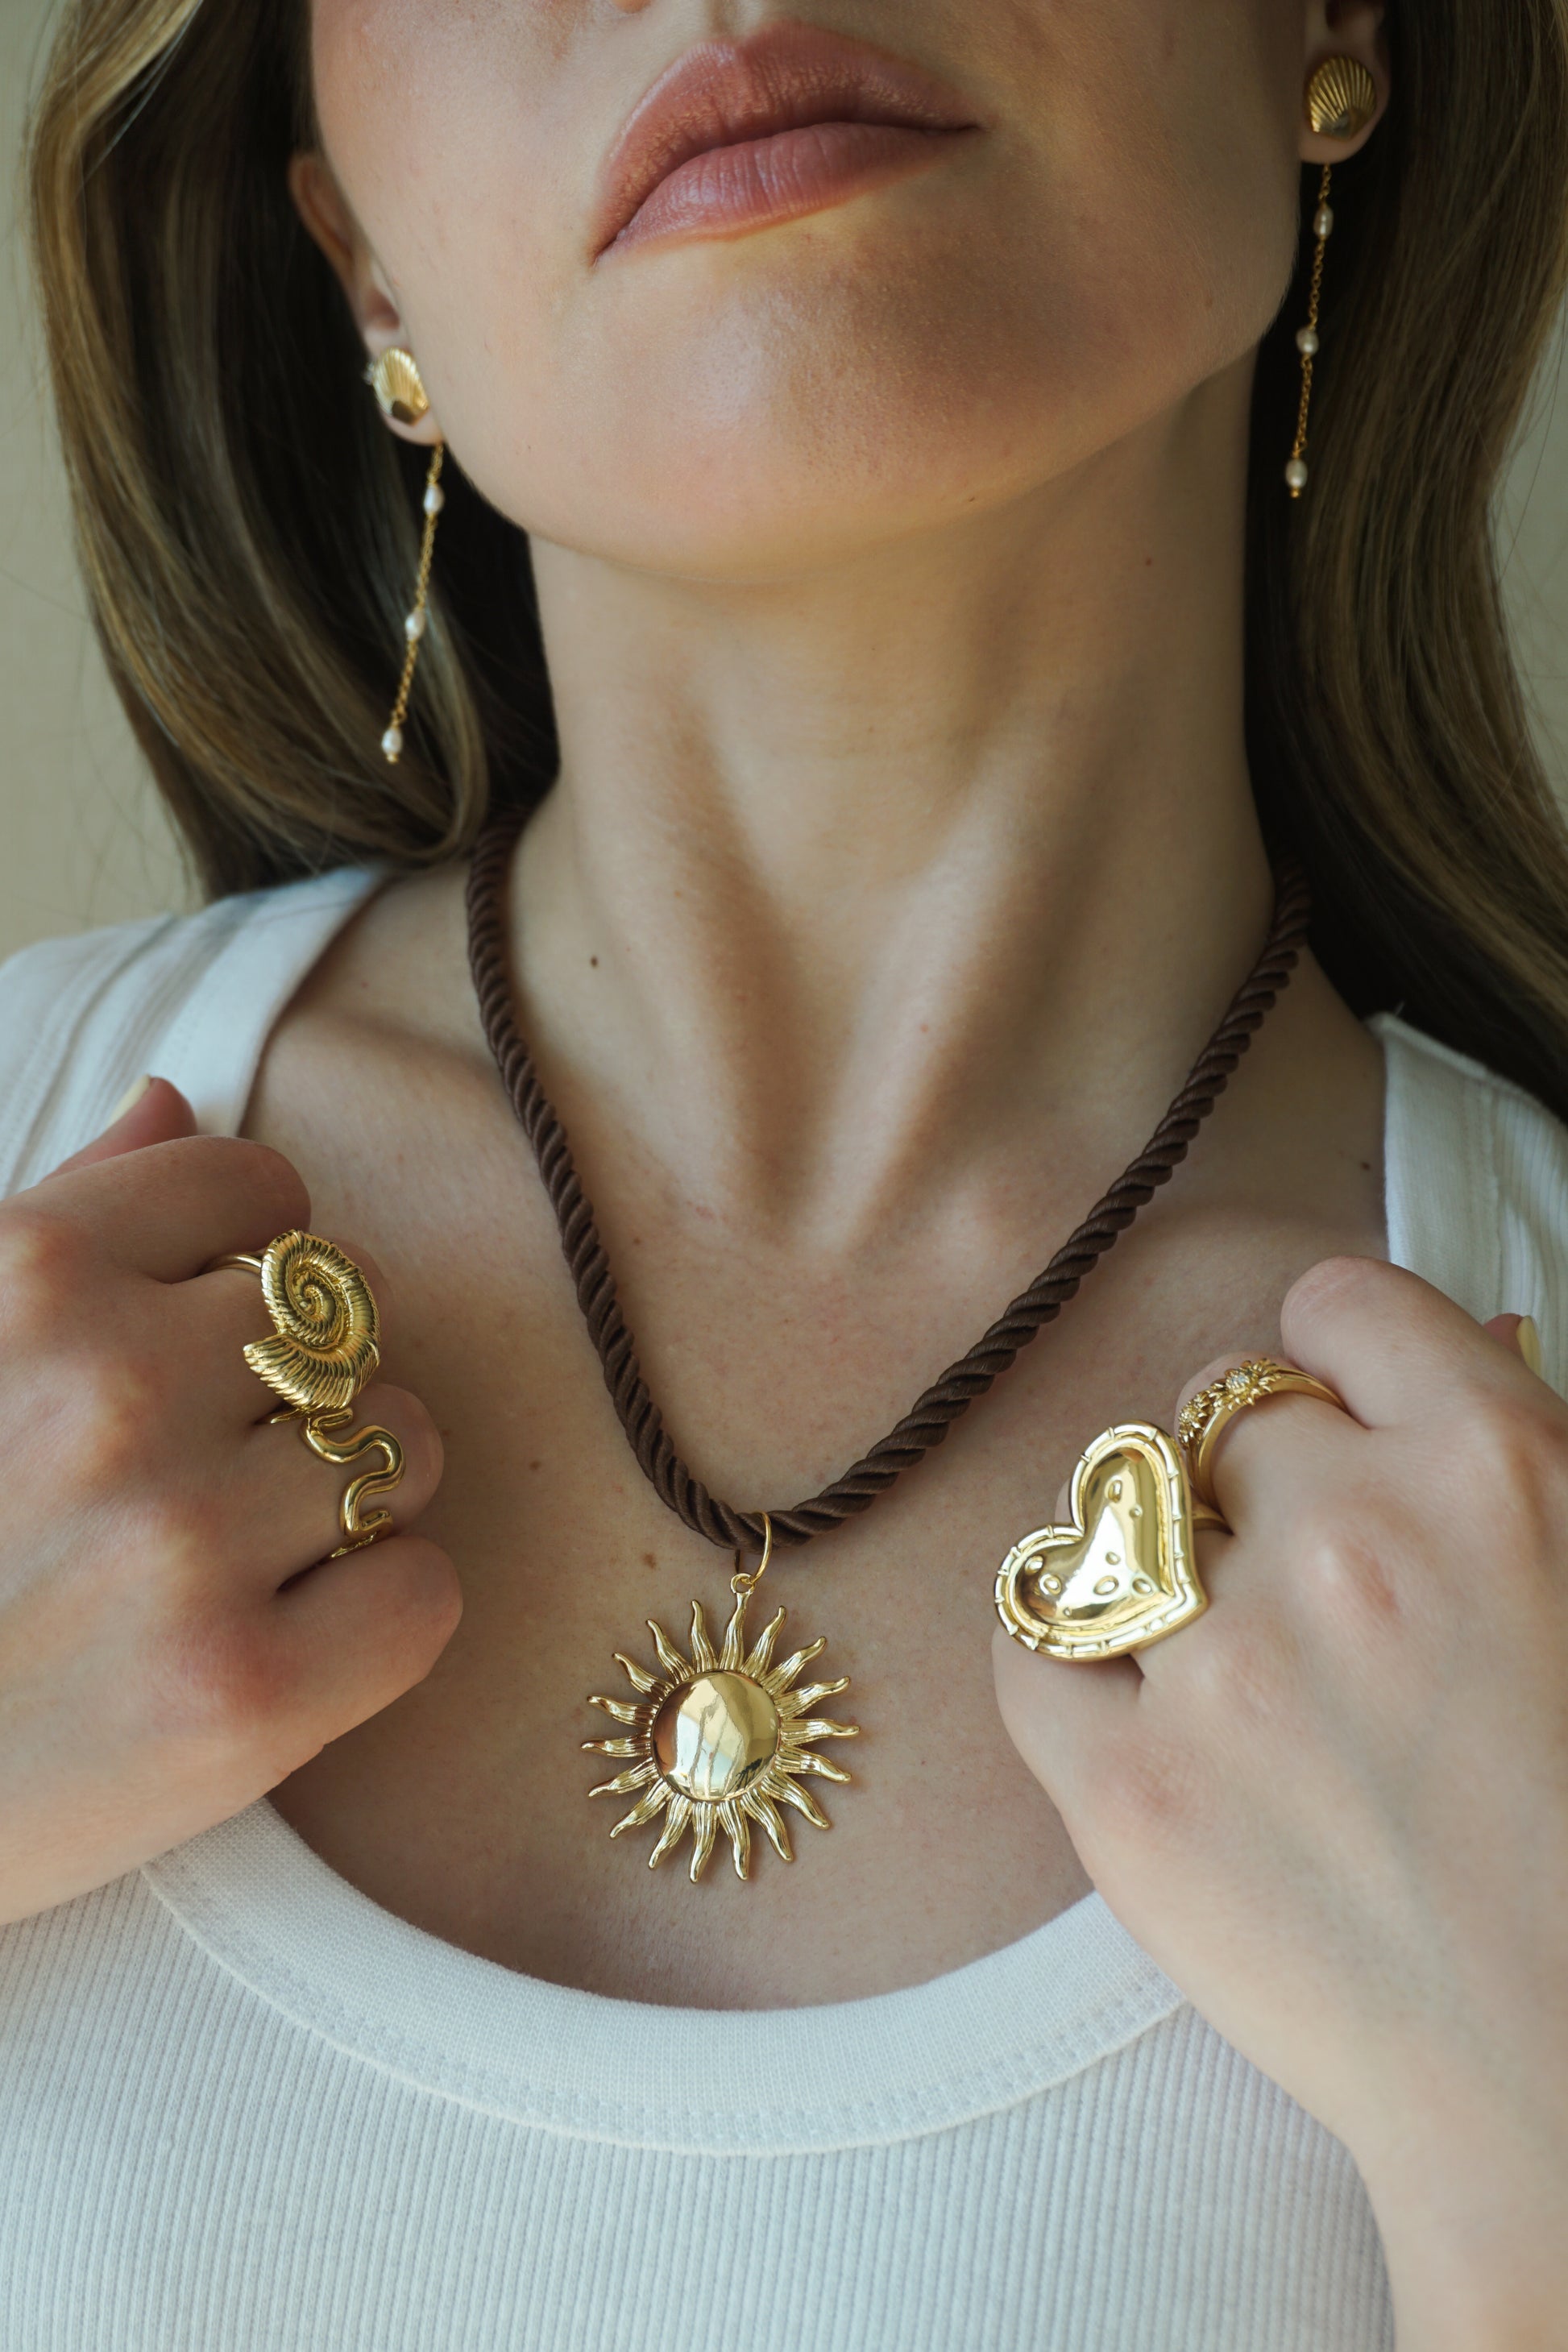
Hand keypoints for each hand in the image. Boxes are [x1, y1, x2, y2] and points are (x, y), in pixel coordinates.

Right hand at [0, 1080, 459, 1925]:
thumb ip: (53, 1216)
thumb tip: (168, 1100)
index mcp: (30, 1277)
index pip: (262, 1190)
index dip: (257, 1258)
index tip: (214, 1328)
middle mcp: (115, 1392)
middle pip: (353, 1314)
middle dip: (314, 1377)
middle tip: (225, 1459)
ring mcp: (184, 1545)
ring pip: (406, 1444)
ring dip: (356, 1493)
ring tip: (251, 1553)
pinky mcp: (242, 1698)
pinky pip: (424, 1591)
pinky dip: (380, 1614)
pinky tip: (291, 1636)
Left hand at [995, 1258, 1567, 2349]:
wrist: (1563, 2091)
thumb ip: (1514, 1468)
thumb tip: (1458, 1345)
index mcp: (1500, 1473)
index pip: (1342, 1306)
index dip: (1326, 1354)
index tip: (1322, 1407)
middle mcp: (1356, 1541)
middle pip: (1219, 1415)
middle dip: (1246, 1484)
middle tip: (1290, 1585)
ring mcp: (1229, 1664)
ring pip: (1111, 1519)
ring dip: (1145, 1565)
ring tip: (1206, 1654)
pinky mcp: (1127, 1789)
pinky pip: (1023, 1644)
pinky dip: (1053, 1658)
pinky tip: (1110, 1696)